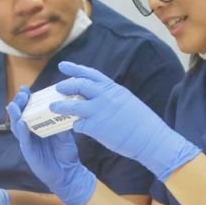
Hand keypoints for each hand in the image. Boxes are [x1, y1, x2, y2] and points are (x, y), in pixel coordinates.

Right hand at [6, 87, 95, 204]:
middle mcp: (31, 134)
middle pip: (20, 116)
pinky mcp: (29, 153)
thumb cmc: (66, 153)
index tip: (24, 89)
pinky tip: (22, 123)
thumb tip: (61, 107)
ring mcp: (28, 143)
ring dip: (15, 116)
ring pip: (17, 128)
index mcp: (38, 127)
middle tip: (20, 95)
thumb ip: (60, 122)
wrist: (69, 173)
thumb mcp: (65, 134)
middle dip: (18, 104)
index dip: (25, 100)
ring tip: (14, 105)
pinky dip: (22, 132)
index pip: (29, 111)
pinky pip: (24, 141)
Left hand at [50, 61, 199, 180]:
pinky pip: (79, 125)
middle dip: (66, 85)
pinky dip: (75, 126)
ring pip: (74, 105)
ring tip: (53, 107)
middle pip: (80, 85)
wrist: (152, 139)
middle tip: (57, 88)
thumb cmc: (143, 123)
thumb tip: (99, 96)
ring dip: (61, 106)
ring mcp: (101, 112)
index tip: (63, 65)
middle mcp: (106, 97)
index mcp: (114, 89)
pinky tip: (74, 127)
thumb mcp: (127, 101)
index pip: (91, 75)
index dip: (76, 69)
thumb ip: (112, 97)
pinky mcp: (97, 128)